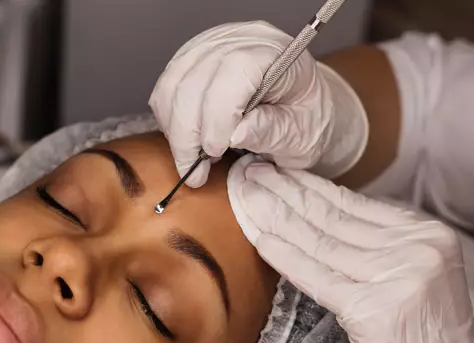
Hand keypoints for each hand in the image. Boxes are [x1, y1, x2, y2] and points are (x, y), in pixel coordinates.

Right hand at [149, 21, 367, 187]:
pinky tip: (188, 140)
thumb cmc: (307, 121)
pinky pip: (166, 89)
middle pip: (195, 81)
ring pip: (172, 86)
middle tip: (196, 171)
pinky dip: (170, 121)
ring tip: (194, 158)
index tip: (215, 154)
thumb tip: (235, 134)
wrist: (303, 109)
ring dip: (176, 130)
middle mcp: (240, 40)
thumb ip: (271, 132)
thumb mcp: (301, 136)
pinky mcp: (193, 60)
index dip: (217, 117)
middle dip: (188, 134)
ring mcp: (212, 47)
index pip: (234, 72)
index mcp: (276, 53)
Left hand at [229, 157, 473, 342]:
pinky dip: (285, 256)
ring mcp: (399, 276)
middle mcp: (416, 247)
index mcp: (422, 233)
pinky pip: (317, 275)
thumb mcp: (403, 275)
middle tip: (248, 172)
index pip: (350, 202)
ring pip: (320, 240)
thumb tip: (311, 212)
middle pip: (331, 214)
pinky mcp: (375, 309)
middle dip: (283, 191)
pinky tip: (259, 238)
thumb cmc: (416, 337)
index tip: (273, 171)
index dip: (305, 184)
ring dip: (275, 216)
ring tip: (244, 195)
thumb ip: (369, 243)